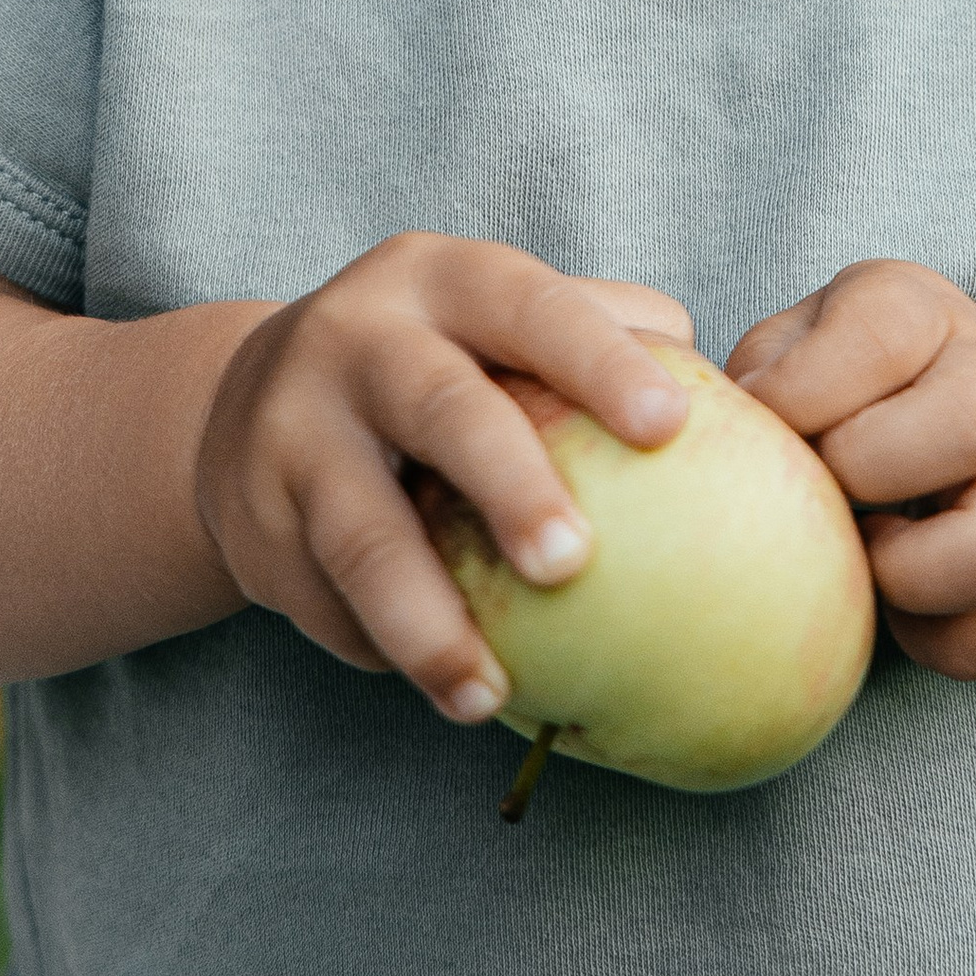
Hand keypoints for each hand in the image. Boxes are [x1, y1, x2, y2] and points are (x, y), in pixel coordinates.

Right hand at [195, 237, 692, 722]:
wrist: (244, 407)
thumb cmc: (432, 363)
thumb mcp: (495, 323)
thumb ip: (599, 334)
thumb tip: (731, 397)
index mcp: (441, 278)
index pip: (531, 304)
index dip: (599, 361)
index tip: (670, 429)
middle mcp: (358, 338)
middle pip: (440, 407)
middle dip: (509, 483)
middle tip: (573, 563)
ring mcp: (294, 430)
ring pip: (362, 533)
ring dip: (426, 620)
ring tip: (487, 697)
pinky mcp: (256, 521)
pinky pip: (330, 599)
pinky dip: (385, 650)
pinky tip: (444, 688)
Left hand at [730, 260, 975, 678]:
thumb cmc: (859, 386)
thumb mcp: (806, 343)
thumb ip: (761, 373)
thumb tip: (705, 432)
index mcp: (924, 311)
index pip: (881, 331)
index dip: (803, 390)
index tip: (766, 422)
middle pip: (973, 420)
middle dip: (867, 471)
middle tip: (821, 490)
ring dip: (906, 574)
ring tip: (864, 555)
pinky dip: (926, 640)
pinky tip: (894, 602)